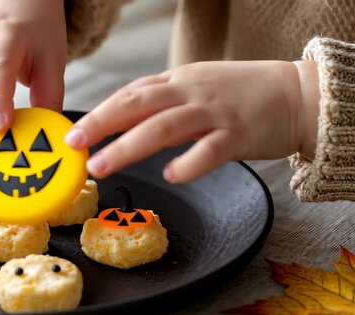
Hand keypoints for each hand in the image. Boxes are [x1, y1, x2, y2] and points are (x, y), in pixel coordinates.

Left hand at [64, 60, 319, 182]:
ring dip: (128, 147)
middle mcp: (191, 93)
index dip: (100, 112)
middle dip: (101, 124)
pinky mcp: (239, 134)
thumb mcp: (195, 89)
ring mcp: (214, 113)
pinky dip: (188, 163)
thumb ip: (162, 104)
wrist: (298, 93)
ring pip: (163, 127)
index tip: (74, 132)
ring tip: (101, 166)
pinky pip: (209, 150)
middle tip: (75, 145)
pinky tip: (171, 175)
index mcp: (178, 82)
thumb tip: (122, 123)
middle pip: (137, 105)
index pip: (131, 94)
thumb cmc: (241, 95)